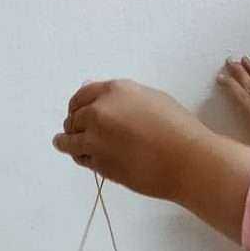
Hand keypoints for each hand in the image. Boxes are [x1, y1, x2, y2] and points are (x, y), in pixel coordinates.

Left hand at [53, 79, 213, 201]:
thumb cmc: (178, 127)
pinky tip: (83, 158)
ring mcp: (96, 140)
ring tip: (62, 143)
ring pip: (69, 141)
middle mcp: (99, 112)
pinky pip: (81, 159)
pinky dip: (80, 158)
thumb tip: (89, 86)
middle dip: (72, 124)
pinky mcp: (99, 164)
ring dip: (66, 142)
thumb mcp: (150, 99)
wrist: (187, 160)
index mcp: (114, 91)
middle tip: (74, 131)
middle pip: (73, 118)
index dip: (77, 105)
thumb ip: (118, 96)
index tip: (76, 111)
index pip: (81, 96)